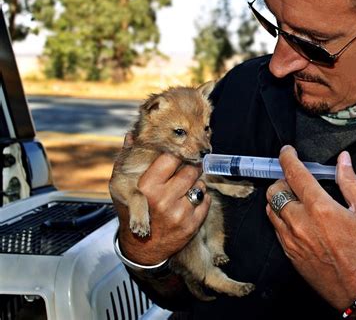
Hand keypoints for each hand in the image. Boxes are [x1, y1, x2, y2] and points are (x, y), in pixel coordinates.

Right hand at [113, 137, 210, 265]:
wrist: (141, 249)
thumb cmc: (130, 212)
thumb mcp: (122, 186)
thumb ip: (126, 158)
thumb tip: (131, 134)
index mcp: (146, 187)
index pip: (171, 158)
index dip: (177, 154)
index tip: (179, 155)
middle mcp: (163, 200)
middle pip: (190, 170)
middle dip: (191, 167)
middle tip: (189, 167)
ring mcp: (179, 213)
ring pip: (200, 185)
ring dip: (196, 182)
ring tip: (187, 186)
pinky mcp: (191, 225)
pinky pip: (206, 200)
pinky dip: (202, 197)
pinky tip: (191, 199)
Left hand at [266, 146, 355, 310]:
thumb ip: (351, 182)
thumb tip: (343, 160)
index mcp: (320, 208)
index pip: (294, 173)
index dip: (287, 157)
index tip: (287, 152)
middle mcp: (300, 222)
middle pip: (274, 190)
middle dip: (282, 180)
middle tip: (296, 181)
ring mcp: (291, 238)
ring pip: (270, 208)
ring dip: (279, 199)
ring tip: (296, 199)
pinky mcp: (288, 252)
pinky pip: (275, 228)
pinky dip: (281, 217)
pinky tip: (297, 219)